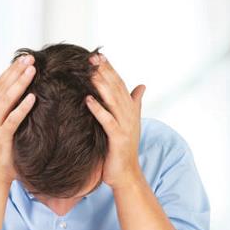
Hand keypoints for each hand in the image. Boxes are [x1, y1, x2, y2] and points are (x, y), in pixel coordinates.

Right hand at [0, 55, 36, 185]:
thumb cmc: (0, 148)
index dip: (11, 70)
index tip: (24, 58)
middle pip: (3, 88)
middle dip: (16, 72)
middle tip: (30, 58)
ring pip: (6, 100)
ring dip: (20, 84)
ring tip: (32, 71)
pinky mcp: (2, 138)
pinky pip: (13, 120)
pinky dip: (22, 108)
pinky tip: (32, 97)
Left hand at [84, 54, 145, 190]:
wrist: (127, 175)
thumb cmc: (122, 150)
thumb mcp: (128, 124)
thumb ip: (134, 103)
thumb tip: (142, 86)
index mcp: (130, 110)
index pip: (119, 84)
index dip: (110, 69)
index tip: (98, 55)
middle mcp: (130, 115)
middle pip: (116, 88)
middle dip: (104, 71)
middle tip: (92, 57)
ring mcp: (125, 126)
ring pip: (113, 100)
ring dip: (101, 84)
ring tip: (89, 71)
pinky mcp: (118, 138)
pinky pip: (107, 120)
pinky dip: (98, 109)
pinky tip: (88, 99)